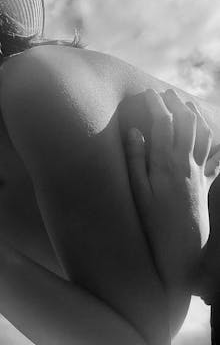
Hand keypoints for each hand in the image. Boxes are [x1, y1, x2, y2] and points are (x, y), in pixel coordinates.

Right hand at [125, 88, 219, 290]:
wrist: (182, 250)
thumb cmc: (154, 223)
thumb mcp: (138, 192)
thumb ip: (136, 160)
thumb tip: (134, 131)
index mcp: (166, 164)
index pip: (164, 123)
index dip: (156, 105)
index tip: (146, 93)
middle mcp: (185, 164)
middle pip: (186, 123)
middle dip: (175, 104)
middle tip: (163, 94)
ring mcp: (197, 172)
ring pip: (201, 134)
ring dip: (194, 116)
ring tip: (184, 104)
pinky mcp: (204, 182)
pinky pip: (211, 153)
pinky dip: (209, 138)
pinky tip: (206, 134)